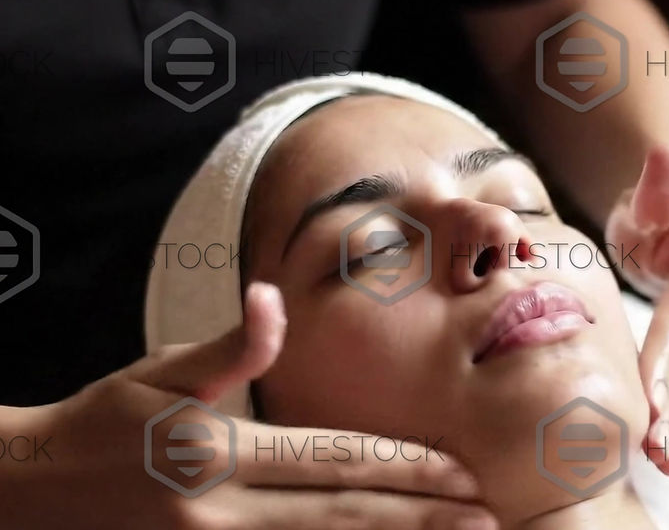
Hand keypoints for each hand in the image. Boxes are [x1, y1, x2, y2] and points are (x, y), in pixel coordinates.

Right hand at [0, 283, 495, 529]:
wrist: (26, 492)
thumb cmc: (102, 421)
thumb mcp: (162, 372)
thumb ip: (229, 347)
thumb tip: (268, 298)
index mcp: (220, 449)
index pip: (335, 459)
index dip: (404, 467)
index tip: (460, 471)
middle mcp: (221, 507)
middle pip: (343, 512)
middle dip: (420, 515)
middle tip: (484, 516)